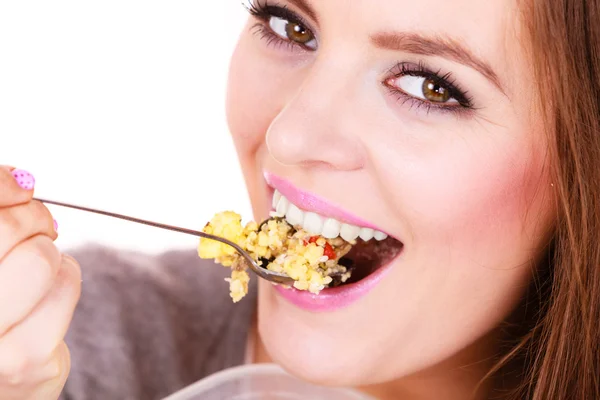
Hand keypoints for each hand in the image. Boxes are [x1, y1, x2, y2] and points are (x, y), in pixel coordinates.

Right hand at [0, 167, 80, 399]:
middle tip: (38, 227)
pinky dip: (66, 277)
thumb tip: (20, 180)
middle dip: (33, 218)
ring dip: (50, 253)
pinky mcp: (28, 362)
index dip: (1, 186)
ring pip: (41, 258)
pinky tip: (48, 293)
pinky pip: (67, 287)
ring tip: (38, 268)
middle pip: (5, 230)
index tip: (21, 188)